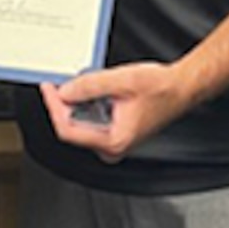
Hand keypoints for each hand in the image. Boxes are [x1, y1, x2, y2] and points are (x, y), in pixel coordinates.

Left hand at [39, 62, 195, 162]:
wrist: (180, 89)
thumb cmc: (161, 89)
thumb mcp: (121, 81)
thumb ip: (90, 86)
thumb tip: (65, 91)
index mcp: (112, 140)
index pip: (67, 129)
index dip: (53, 107)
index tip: (48, 88)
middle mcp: (111, 147)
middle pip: (71, 127)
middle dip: (65, 103)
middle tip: (61, 81)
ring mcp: (112, 142)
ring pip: (80, 123)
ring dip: (77, 102)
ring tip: (85, 83)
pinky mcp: (113, 133)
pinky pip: (90, 120)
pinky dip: (87, 104)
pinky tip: (96, 90)